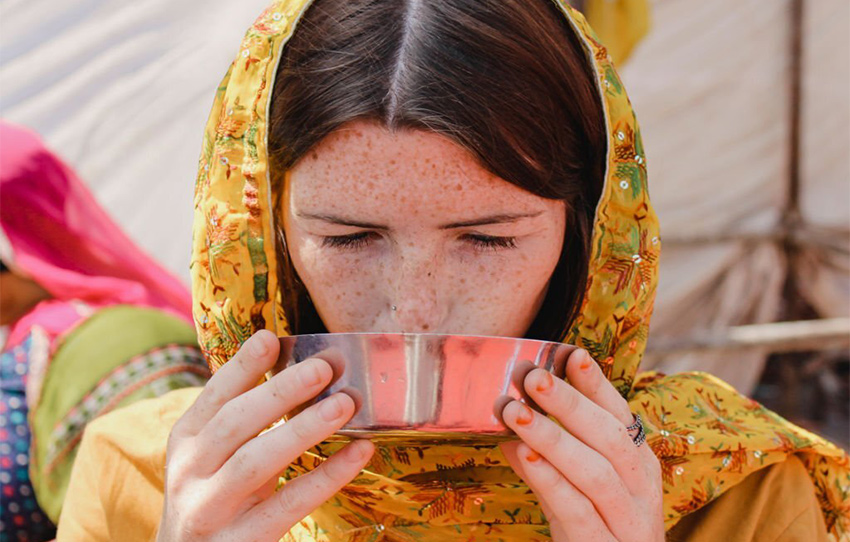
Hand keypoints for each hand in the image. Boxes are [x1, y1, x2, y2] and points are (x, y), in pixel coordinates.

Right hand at [156, 330, 373, 541]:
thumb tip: (288, 361)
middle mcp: (190, 472)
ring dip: (303, 429)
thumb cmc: (214, 497)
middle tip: (324, 367)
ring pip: (256, 462)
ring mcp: (210, 510)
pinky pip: (287, 506)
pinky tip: (358, 454)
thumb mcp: (212, 455)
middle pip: (235, 424)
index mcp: (186, 441)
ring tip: (345, 404)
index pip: (214, 396)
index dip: (242, 366)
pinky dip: (326, 477)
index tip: (272, 338)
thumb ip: (240, 416)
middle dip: (280, 392)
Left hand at [500, 349, 662, 540]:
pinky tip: (522, 456)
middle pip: (610, 440)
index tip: (571, 354)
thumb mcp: (582, 488)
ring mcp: (628, 525)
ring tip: (514, 412)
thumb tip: (518, 409)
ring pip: (596, 473)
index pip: (622, 418)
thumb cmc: (598, 531)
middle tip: (531, 376)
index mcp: (640, 468)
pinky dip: (549, 480)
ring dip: (552, 437)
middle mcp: (642, 493)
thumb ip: (557, 453)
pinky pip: (579, 512)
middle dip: (570, 404)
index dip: (597, 386)